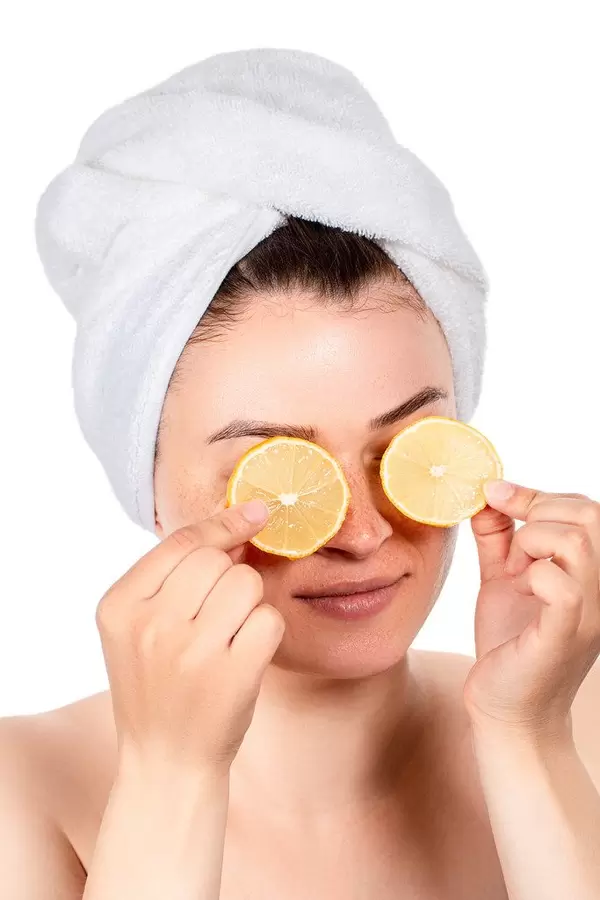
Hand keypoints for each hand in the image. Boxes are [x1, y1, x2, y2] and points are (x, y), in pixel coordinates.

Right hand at [95, 500, 284, 774]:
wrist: (166, 762)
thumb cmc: (159, 686)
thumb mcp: (139, 628)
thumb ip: (174, 575)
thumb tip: (238, 521)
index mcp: (119, 607)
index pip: (181, 542)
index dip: (223, 524)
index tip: (255, 513)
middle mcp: (150, 625)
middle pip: (216, 559)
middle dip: (231, 576)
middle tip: (220, 613)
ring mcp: (191, 652)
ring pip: (247, 583)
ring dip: (250, 603)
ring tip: (228, 638)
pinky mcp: (232, 675)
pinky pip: (269, 619)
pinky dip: (266, 632)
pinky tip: (245, 655)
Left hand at [463, 480, 599, 738]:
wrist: (505, 707)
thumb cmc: (509, 642)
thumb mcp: (501, 577)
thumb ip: (498, 538)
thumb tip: (490, 494)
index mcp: (590, 570)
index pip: (586, 508)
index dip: (537, 494)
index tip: (494, 493)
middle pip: (590, 515)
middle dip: (537, 510)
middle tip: (507, 538)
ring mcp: (591, 611)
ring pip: (576, 542)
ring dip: (533, 542)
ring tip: (516, 569)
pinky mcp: (568, 633)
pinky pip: (562, 585)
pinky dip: (533, 576)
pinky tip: (521, 590)